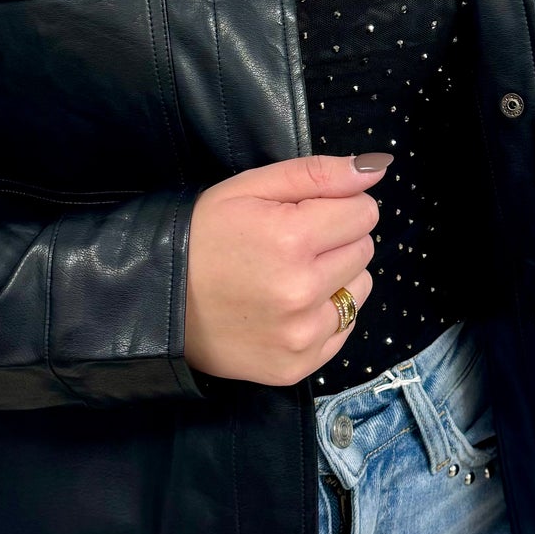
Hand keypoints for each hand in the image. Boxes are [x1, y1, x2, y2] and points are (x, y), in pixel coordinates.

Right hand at [182, 150, 392, 385]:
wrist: (157, 301)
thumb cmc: (203, 235)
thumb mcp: (250, 187)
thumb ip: (318, 174)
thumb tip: (377, 167)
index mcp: (291, 238)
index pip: (364, 212)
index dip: (337, 206)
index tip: (306, 213)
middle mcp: (301, 291)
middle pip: (363, 249)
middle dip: (336, 240)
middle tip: (291, 245)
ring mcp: (300, 335)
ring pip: (359, 290)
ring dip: (336, 278)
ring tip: (290, 276)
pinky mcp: (297, 366)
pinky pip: (344, 328)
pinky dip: (325, 314)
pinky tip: (289, 307)